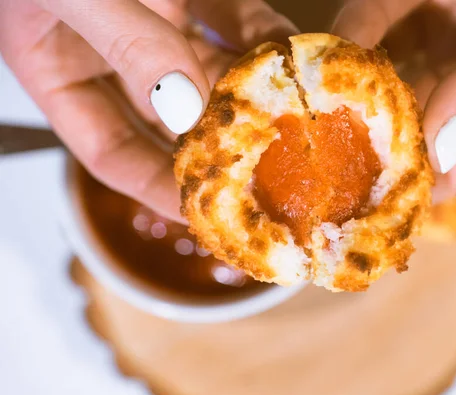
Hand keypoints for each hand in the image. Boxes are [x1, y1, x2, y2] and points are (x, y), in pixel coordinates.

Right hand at [0, 0, 296, 220]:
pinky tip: (292, 62)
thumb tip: (190, 112)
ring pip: (209, 77)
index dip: (156, 188)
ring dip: (250, 100)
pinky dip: (262, 44)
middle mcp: (112, 53)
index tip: (204, 211)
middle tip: (263, 179)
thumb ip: (133, 49)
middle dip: (214, 150)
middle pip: (170, 125)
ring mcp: (156, 21)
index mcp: (61, 69)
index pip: (112, 154)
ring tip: (292, 129)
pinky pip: (234, 26)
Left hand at [332, 0, 455, 200]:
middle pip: (395, 128)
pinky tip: (332, 52)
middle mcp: (455, 84)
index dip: (406, 191)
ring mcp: (432, 41)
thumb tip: (435, 151)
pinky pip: (373, 19)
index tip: (366, 207)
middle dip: (356, 146)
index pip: (441, 170)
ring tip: (315, 111)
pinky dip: (350, 35)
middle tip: (321, 165)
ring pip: (375, 78)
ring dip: (343, 92)